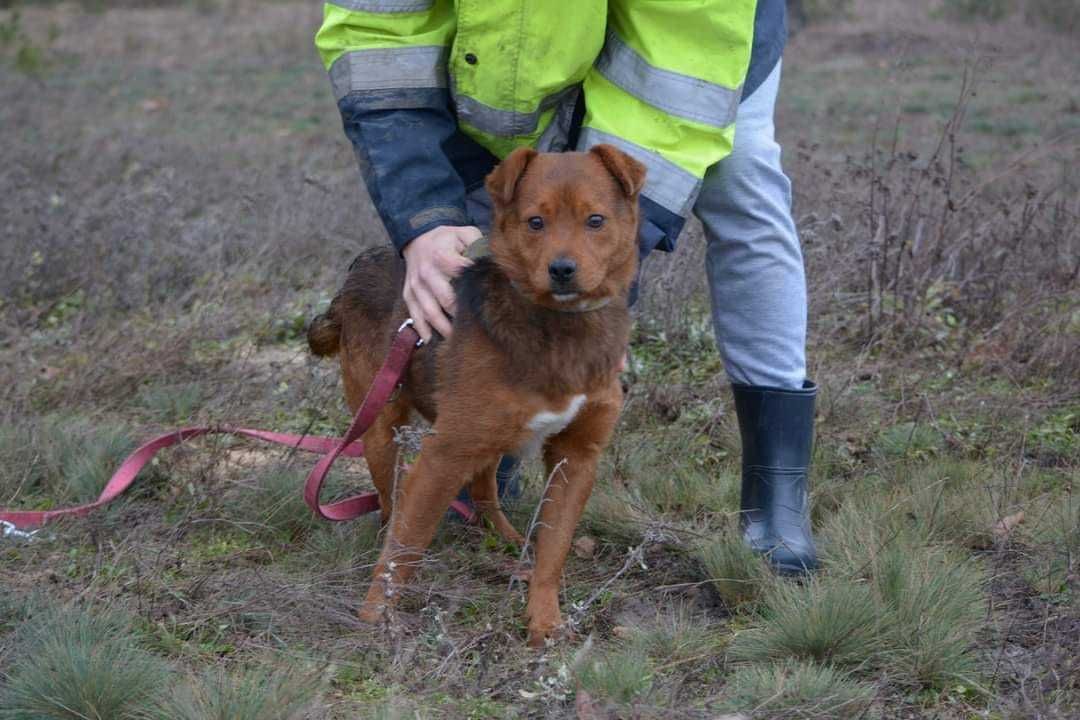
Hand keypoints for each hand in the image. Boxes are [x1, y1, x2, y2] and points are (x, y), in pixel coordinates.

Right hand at [402, 225, 481, 340]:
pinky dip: (424, 331)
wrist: (417, 238)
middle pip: (446, 300)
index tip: (488, 300)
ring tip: (458, 340)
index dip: (473, 287)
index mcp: (441, 254)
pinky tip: (434, 342)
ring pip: (430, 313)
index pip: (459, 273)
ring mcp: (415, 286)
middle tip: (478, 329)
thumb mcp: (465, 233)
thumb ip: (479, 245)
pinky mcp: (408, 295)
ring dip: (444, 329)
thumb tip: (492, 267)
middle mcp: (426, 272)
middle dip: (462, 316)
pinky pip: (415, 316)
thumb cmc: (447, 239)